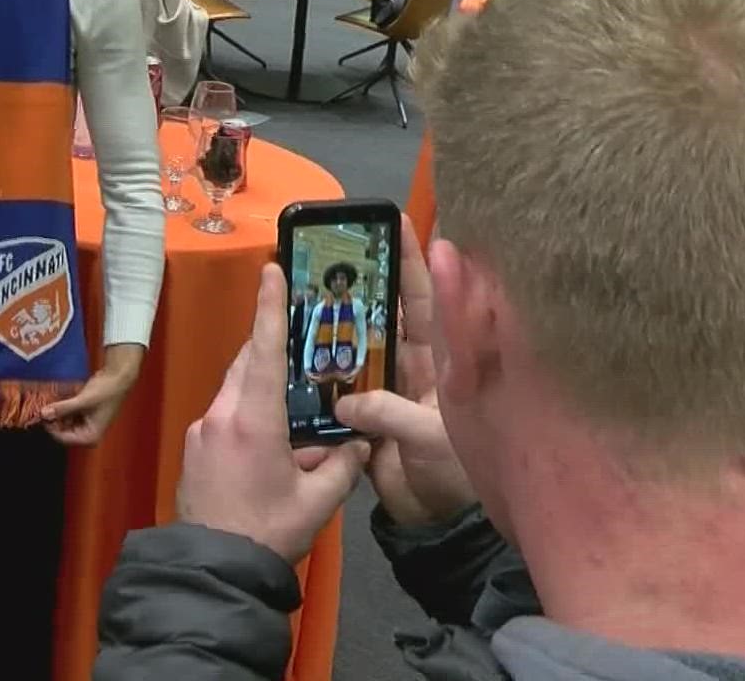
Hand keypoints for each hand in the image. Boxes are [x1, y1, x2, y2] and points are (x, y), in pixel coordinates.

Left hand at [43, 344, 143, 445]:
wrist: (118, 377)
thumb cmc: (105, 392)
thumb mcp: (82, 400)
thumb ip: (62, 408)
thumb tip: (43, 414)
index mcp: (90, 437)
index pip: (63, 439)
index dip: (50, 427)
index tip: (41, 413)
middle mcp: (87, 434)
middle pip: (62, 432)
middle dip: (53, 420)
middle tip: (43, 406)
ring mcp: (85, 425)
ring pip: (64, 423)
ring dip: (56, 413)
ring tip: (50, 401)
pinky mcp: (84, 415)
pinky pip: (68, 416)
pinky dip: (62, 409)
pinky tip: (58, 400)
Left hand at [176, 263, 369, 564]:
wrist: (213, 572)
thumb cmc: (268, 533)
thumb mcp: (318, 502)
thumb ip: (343, 465)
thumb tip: (360, 441)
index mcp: (252, 420)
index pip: (262, 350)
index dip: (269, 307)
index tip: (270, 270)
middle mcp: (220, 416)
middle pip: (246, 366)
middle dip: (271, 350)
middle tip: (300, 339)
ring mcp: (201, 432)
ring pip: (234, 391)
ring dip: (261, 386)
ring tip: (294, 395)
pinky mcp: (193, 451)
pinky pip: (224, 417)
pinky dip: (247, 413)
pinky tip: (271, 438)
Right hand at [333, 215, 476, 526]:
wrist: (437, 523)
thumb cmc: (452, 475)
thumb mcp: (430, 438)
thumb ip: (390, 412)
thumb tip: (345, 398)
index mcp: (443, 362)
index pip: (429, 299)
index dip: (415, 260)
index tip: (395, 221)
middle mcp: (416, 366)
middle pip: (387, 314)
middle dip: (362, 284)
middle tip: (329, 253)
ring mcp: (390, 388)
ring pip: (359, 346)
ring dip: (335, 327)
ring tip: (302, 297)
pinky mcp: (368, 414)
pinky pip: (341, 384)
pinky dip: (320, 373)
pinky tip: (293, 354)